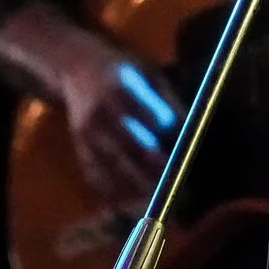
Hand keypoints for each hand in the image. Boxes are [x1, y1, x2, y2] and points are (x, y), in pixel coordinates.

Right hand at [49, 38, 182, 210]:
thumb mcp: (148, 73)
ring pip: (119, 170)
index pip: (158, 123)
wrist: (75, 67)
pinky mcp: (79, 147)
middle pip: (140, 151)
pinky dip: (116, 192)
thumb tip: (191, 133)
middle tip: (185, 188)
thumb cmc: (121, 69)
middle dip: (165, 172)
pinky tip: (133, 202)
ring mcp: (87, 134)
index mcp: (123, 90)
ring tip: (164, 199)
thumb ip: (168, 102)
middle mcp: (103, 114)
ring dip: (143, 188)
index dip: (178, 142)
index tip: (193, 157)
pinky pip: (97, 176)